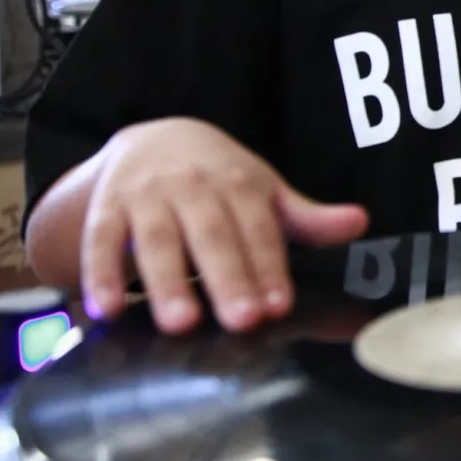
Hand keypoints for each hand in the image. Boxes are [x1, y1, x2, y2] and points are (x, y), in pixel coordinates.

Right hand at [77, 118, 368, 333]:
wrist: (153, 138)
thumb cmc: (219, 178)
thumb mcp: (264, 191)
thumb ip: (308, 218)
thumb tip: (360, 222)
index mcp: (239, 183)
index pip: (258, 229)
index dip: (269, 266)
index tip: (279, 305)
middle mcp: (193, 187)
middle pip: (212, 235)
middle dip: (228, 277)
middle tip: (242, 319)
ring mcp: (147, 196)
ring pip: (156, 240)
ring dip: (167, 281)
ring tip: (180, 322)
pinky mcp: (106, 208)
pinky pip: (101, 242)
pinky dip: (100, 275)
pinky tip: (106, 311)